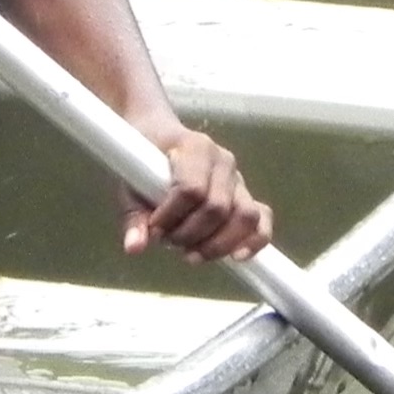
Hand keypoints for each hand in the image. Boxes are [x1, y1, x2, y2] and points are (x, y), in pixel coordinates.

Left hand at [121, 128, 272, 263]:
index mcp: (195, 147)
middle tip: (169, 242)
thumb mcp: (131, 184)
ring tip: (191, 254)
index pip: (191, 189)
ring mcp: (238, 177)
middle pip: (217, 208)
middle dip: (191, 234)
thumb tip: (134, 248)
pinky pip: (262, 219)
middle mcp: (223, 160)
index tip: (154, 229)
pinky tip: (235, 257)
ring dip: (218, 244)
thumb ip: (134, 216)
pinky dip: (254, 241)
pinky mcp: (246, 194)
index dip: (172, 217)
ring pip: (244, 216)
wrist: (159, 136)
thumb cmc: (144, 159)